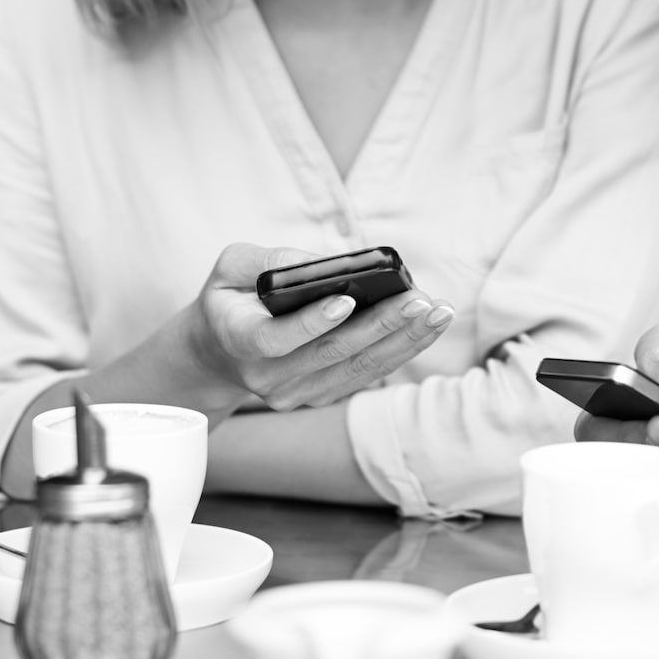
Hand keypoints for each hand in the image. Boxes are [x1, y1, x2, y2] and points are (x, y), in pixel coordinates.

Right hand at [182, 243, 452, 411]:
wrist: (219, 352)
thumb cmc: (231, 298)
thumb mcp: (231, 268)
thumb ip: (270, 260)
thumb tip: (328, 263)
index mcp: (240, 340)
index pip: (277, 339)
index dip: (313, 321)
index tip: (347, 298)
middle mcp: (267, 378)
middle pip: (332, 354)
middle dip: (381, 325)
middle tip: (420, 299)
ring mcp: (295, 395)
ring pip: (357, 369)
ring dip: (404, 340)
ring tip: (439, 312)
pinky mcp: (319, 397)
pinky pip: (366, 375)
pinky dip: (401, 350)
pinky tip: (428, 326)